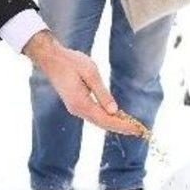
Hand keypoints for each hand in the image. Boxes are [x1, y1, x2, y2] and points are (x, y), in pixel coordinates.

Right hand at [23, 31, 137, 134]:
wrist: (51, 59)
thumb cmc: (70, 62)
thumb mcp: (90, 73)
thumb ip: (102, 93)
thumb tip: (114, 111)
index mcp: (81, 103)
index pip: (106, 119)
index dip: (122, 125)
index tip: (137, 129)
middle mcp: (77, 109)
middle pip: (102, 123)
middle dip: (121, 127)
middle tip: (139, 130)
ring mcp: (75, 108)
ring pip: (98, 121)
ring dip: (114, 124)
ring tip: (131, 125)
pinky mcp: (75, 104)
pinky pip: (93, 115)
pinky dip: (106, 118)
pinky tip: (116, 117)